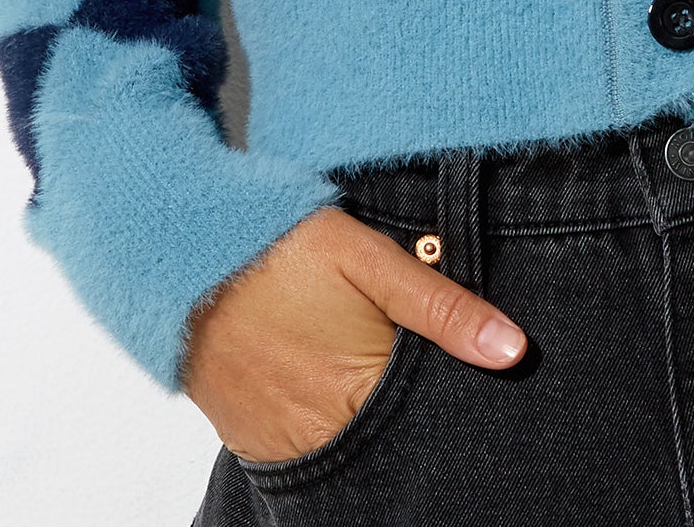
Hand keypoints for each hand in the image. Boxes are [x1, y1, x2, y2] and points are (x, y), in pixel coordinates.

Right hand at [184, 203, 526, 462]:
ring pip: (346, 447)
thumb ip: (441, 307)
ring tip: (359, 370)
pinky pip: (302, 447)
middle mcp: (319, 434)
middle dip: (408, 415)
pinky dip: (323, 423)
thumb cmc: (279, 245)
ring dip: (362, 418)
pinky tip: (327, 384)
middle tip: (400, 366)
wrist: (179, 254)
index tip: (467, 385)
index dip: (448, 402)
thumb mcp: (368, 258)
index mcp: (357, 394)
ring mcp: (279, 443)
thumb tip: (513, 350)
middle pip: (388, 441)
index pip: (427, 422)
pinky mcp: (248, 440)